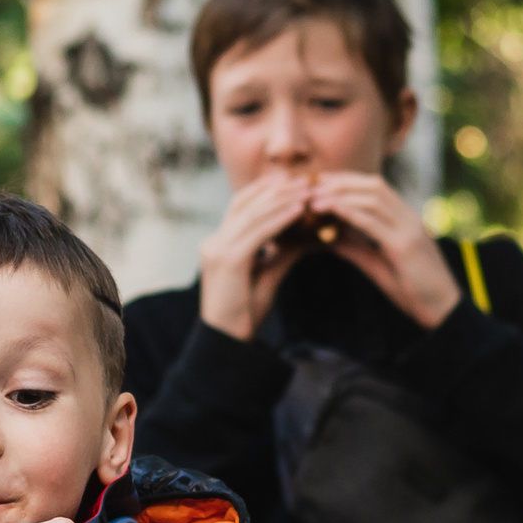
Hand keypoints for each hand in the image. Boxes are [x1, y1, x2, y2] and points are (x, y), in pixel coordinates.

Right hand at [197, 171, 314, 339]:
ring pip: (253, 214)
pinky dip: (280, 219)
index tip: (291, 181)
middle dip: (276, 189)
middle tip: (305, 180)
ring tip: (308, 192)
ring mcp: (217, 250)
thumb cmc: (245, 313)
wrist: (228, 341)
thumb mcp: (268, 275)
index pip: (240, 206)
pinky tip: (299, 211)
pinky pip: (258, 232)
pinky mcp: (228, 261)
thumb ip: (284, 253)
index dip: (264, 190)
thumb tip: (309, 236)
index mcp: (217, 244)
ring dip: (282, 200)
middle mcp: (213, 242)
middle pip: (245, 203)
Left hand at [304, 172, 461, 327]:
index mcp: (405, 218)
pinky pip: (373, 222)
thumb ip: (354, 247)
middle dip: (339, 182)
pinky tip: (329, 210)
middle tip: (309, 185)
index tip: (318, 183)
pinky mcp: (404, 246)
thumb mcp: (376, 264)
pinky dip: (349, 213)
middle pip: (372, 185)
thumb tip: (327, 237)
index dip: (345, 181)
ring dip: (339, 195)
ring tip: (312, 198)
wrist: (440, 309)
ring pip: (372, 198)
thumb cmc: (412, 289)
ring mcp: (409, 228)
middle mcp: (409, 217)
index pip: (374, 187)